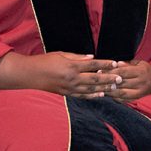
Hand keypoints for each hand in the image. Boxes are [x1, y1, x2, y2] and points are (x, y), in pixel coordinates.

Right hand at [0, 51, 120, 98]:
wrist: (30, 75)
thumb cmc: (45, 61)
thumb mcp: (61, 54)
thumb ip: (77, 57)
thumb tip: (92, 58)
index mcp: (71, 66)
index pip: (93, 65)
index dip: (105, 64)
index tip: (115, 63)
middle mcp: (72, 78)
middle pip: (95, 78)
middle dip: (109, 78)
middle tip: (120, 78)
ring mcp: (69, 88)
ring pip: (91, 89)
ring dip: (104, 88)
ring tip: (115, 87)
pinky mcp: (66, 94)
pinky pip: (83, 96)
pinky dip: (93, 95)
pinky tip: (102, 95)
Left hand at [103, 60, 150, 101]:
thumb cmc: (145, 70)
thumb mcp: (139, 63)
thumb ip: (127, 64)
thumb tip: (115, 64)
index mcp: (141, 71)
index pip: (123, 72)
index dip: (111, 72)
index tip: (100, 70)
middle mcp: (142, 83)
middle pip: (121, 83)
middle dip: (108, 81)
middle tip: (97, 80)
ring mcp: (140, 93)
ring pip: (122, 93)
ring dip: (110, 91)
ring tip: (100, 88)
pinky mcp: (138, 99)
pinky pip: (125, 100)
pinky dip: (115, 98)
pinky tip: (107, 94)